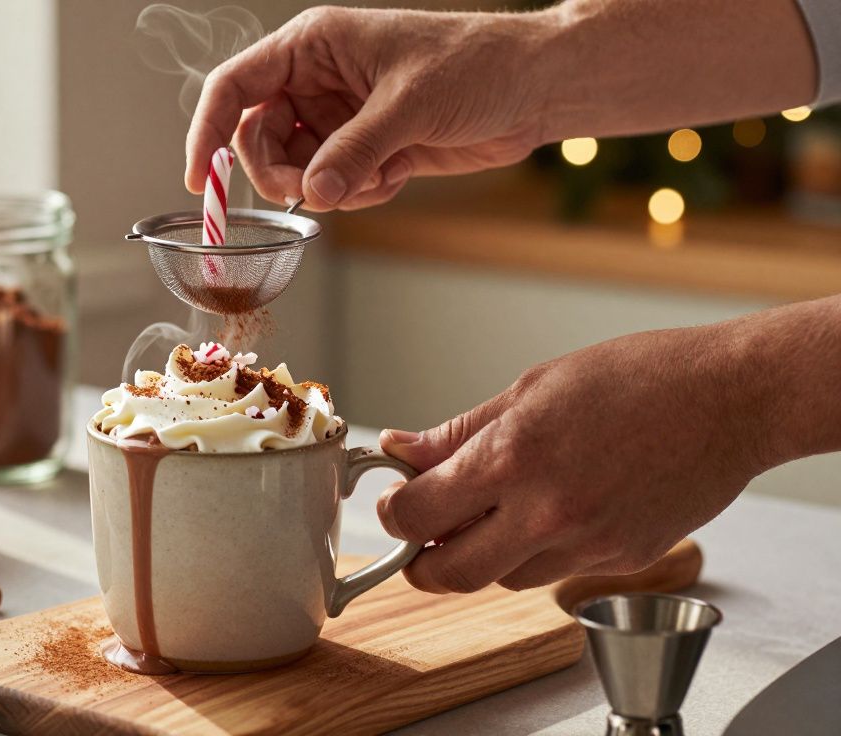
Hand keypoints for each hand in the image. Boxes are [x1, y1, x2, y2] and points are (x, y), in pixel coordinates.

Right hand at [185, 6, 554, 210]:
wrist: (532, 88)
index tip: (198, 181)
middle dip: (279, 173)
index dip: (208, 131)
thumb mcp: (407, 106)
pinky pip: (332, 185)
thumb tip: (312, 193)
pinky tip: (394, 176)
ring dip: (325, 187)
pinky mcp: (362, 147)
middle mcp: (316, 80)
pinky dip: (355, 193)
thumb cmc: (474, 64)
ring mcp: (338, 116)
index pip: (236, 86)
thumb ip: (353, 152)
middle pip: (257, 138)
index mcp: (313, 46)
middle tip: (311, 189)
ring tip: (375, 176)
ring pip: (294, 168)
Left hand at [375, 322, 775, 593]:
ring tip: (493, 510)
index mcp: (513, 457)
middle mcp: (546, 511)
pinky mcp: (621, 561)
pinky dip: (535, 552)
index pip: (416, 514)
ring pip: (502, 577)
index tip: (395, 499)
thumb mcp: (530, 389)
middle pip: (450, 573)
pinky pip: (554, 573)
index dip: (393, 512)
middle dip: (422, 561)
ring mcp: (588, 544)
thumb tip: (400, 450)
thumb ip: (459, 432)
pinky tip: (550, 511)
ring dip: (481, 554)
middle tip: (420, 536)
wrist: (731, 399)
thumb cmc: (638, 378)